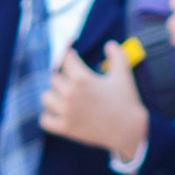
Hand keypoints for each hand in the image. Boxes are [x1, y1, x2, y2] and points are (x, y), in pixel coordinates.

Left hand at [41, 44, 148, 160]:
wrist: (130, 131)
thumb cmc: (126, 101)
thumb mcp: (123, 75)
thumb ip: (116, 56)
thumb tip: (109, 44)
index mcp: (82, 79)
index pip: (67, 59)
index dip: (71, 57)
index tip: (74, 59)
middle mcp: (70, 94)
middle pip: (55, 78)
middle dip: (64, 78)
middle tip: (74, 81)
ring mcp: (66, 112)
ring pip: (46, 97)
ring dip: (53, 95)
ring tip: (64, 97)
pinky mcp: (66, 128)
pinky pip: (45, 120)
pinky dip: (48, 117)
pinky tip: (58, 114)